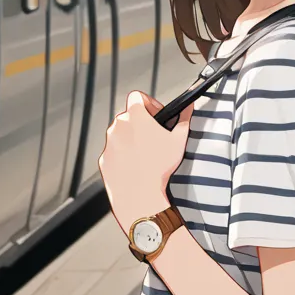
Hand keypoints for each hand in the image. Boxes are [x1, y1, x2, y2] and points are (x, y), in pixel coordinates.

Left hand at [100, 91, 192, 233]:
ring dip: (131, 139)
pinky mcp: (104, 160)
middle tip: (155, 137)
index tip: (156, 115)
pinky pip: (114, 152)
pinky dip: (123, 155)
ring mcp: (109, 144)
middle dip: (141, 123)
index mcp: (134, 117)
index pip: (137, 97)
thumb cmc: (160, 168)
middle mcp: (117, 127)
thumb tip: (189, 107)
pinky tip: (137, 167)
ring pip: (120, 134)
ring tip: (147, 154)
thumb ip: (184, 118)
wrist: (141, 197)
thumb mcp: (179, 141)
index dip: (149, 103)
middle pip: (129, 116)